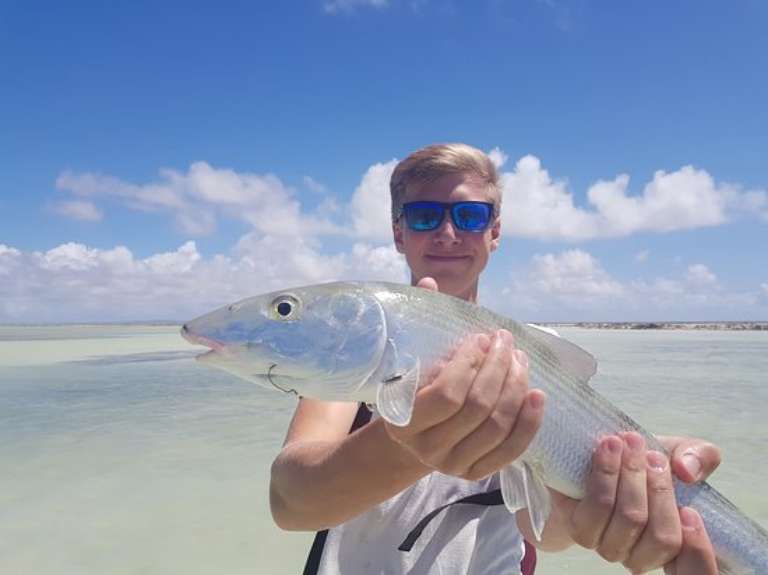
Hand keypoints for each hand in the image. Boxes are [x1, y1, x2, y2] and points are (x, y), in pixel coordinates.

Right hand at [383, 277, 544, 479]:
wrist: (413, 434)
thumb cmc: (414, 386)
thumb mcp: (409, 358)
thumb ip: (419, 322)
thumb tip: (430, 284)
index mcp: (403, 421)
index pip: (447, 394)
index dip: (470, 363)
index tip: (480, 339)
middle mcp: (426, 449)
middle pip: (478, 408)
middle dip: (498, 368)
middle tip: (505, 342)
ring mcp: (453, 465)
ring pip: (497, 426)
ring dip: (516, 387)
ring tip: (521, 360)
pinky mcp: (475, 474)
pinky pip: (511, 450)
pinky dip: (529, 422)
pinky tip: (537, 395)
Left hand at [552, 433, 720, 573]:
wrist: (596, 456)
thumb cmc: (643, 460)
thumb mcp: (678, 451)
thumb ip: (699, 456)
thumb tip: (687, 471)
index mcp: (677, 544)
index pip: (697, 571)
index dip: (700, 552)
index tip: (691, 510)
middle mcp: (644, 556)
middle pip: (661, 537)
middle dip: (659, 489)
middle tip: (653, 455)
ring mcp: (611, 547)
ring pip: (629, 518)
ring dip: (631, 475)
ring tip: (630, 444)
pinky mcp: (581, 529)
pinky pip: (597, 506)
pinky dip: (606, 473)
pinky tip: (610, 449)